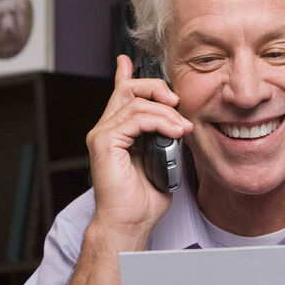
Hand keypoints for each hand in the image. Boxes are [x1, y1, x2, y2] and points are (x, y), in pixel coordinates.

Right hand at [86, 54, 191, 244]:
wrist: (129, 223)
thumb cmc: (143, 202)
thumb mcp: (163, 164)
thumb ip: (166, 142)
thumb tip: (182, 127)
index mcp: (118, 133)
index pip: (120, 95)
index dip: (125, 75)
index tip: (127, 60)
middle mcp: (106, 130)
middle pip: (128, 89)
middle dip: (156, 88)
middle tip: (177, 100)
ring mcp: (103, 135)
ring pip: (136, 102)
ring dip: (166, 112)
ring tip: (182, 128)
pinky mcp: (105, 142)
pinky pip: (135, 118)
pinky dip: (159, 121)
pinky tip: (174, 131)